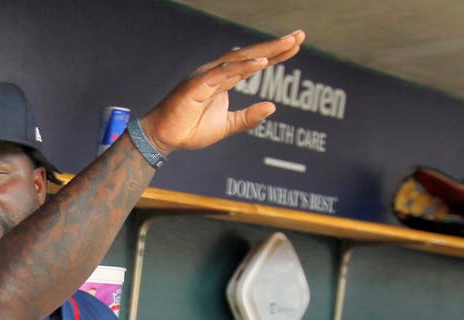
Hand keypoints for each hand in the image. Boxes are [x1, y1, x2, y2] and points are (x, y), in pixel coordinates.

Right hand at [139, 30, 304, 154]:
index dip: (276, 55)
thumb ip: (248, 118)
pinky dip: (242, 67)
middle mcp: (217, 73)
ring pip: (240, 59)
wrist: (164, 138)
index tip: (296, 46)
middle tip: (299, 36)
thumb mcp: (226, 126)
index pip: (254, 63)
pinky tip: (261, 63)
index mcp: (224, 80)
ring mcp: (207, 76)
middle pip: (251, 55)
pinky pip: (223, 73)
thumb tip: (272, 107)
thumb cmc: (189, 130)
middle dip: (276, 46)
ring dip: (264, 52)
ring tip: (287, 45)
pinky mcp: (197, 85)